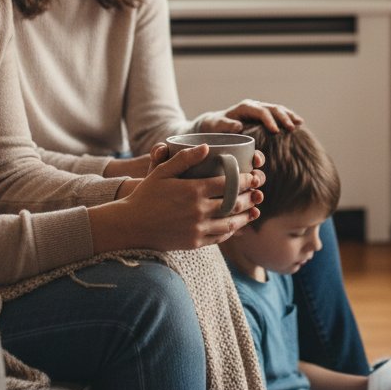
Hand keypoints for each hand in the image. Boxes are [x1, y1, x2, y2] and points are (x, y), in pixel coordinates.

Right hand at [89, 142, 264, 253]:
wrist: (132, 226)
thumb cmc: (146, 195)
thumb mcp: (161, 172)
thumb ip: (184, 158)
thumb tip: (206, 147)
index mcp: (193, 190)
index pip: (227, 183)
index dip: (244, 179)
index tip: (253, 175)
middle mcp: (199, 210)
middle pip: (233, 202)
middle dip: (249, 195)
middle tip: (258, 190)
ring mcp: (198, 228)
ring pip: (230, 221)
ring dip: (245, 215)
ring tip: (255, 209)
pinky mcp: (195, 242)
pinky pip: (220, 236)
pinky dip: (231, 230)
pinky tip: (237, 224)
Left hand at [197, 99, 303, 134]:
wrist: (214, 124)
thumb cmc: (214, 126)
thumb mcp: (216, 125)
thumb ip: (226, 125)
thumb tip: (238, 126)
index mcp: (245, 107)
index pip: (261, 111)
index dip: (269, 120)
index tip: (276, 131)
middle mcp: (254, 106)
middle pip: (272, 108)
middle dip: (283, 117)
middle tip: (292, 128)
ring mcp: (260, 109)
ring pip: (278, 109)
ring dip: (289, 115)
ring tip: (299, 123)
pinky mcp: (263, 115)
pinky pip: (278, 114)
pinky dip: (288, 117)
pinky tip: (297, 123)